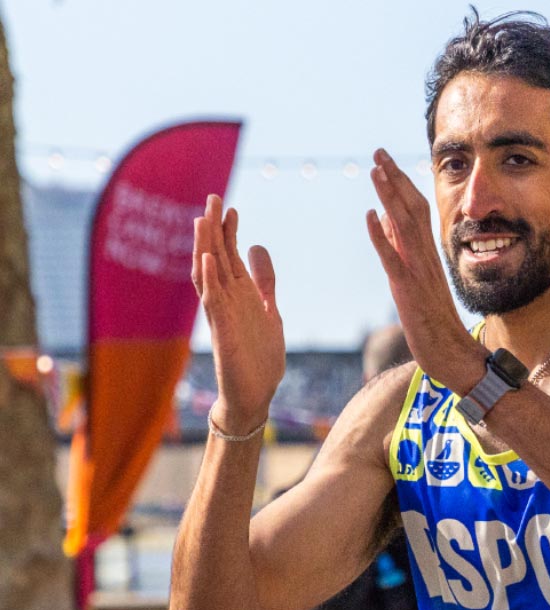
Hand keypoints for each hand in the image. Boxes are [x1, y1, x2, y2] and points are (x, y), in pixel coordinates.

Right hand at [191, 195, 285, 432]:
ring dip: (205, 247)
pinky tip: (207, 259)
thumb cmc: (258, 356)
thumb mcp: (268, 309)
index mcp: (239, 295)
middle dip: (214, 229)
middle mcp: (226, 301)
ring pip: (209, 274)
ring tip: (203, 219)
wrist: (255, 395)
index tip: (230, 206)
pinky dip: (208, 279)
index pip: (229, 256)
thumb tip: (258, 248)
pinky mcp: (221, 332)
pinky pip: (212, 302)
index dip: (228, 232)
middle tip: (213, 197)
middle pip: (216, 258)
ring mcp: (221, 315)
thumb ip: (264, 281)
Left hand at [364, 149, 485, 391]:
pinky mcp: (408, 292)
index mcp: (427, 254)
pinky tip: (370, 217)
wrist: (453, 355)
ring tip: (375, 171)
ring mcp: (418, 273)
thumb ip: (400, 248)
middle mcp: (425, 258)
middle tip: (377, 152)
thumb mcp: (414, 278)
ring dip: (389, 198)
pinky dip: (382, 237)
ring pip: (404, 227)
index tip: (384, 160)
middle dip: (394, 179)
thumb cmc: (434, 321)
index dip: (400, 183)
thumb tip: (383, 219)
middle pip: (411, 210)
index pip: (415, 209)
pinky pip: (394, 260)